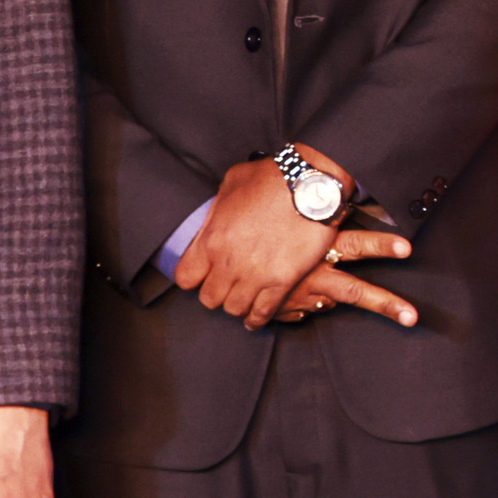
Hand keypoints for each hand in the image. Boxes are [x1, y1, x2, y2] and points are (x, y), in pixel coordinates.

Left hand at [181, 149, 417, 330]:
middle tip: (227, 286)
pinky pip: (262, 313)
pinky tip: (256, 319)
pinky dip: (257, 319)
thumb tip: (217, 216)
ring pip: (234, 309)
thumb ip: (219, 207)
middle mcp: (229, 262)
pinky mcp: (281, 282)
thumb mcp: (233, 182)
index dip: (194, 277)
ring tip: (243, 300)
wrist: (311, 184)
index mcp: (212, 239)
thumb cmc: (273, 178)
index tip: (204, 274)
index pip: (186, 277)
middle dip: (217, 293)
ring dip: (238, 305)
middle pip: (209, 298)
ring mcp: (255, 275)